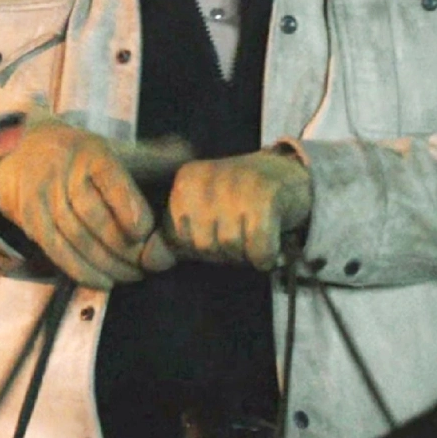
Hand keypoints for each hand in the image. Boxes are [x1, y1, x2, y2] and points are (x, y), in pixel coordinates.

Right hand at [0, 117, 189, 288]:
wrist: (22, 153)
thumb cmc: (82, 157)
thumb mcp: (113, 150)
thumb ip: (151, 156)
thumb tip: (188, 154)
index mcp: (90, 153)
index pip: (108, 177)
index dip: (125, 204)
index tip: (144, 230)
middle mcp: (64, 174)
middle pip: (91, 213)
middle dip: (119, 244)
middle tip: (145, 263)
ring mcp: (44, 198)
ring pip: (74, 236)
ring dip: (104, 262)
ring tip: (131, 276)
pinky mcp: (32, 221)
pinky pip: (56, 250)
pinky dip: (80, 271)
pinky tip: (104, 283)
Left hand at [143, 149, 311, 271]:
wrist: (288, 175)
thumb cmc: (237, 202)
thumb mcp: (199, 217)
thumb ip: (172, 240)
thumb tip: (148, 262)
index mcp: (186, 181)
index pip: (175, 239)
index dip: (198, 245)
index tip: (218, 225)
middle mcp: (208, 177)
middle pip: (203, 246)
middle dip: (224, 250)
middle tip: (241, 227)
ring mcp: (238, 183)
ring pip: (231, 248)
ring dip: (246, 252)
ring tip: (254, 229)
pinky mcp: (267, 196)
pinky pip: (259, 250)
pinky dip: (266, 255)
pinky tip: (271, 238)